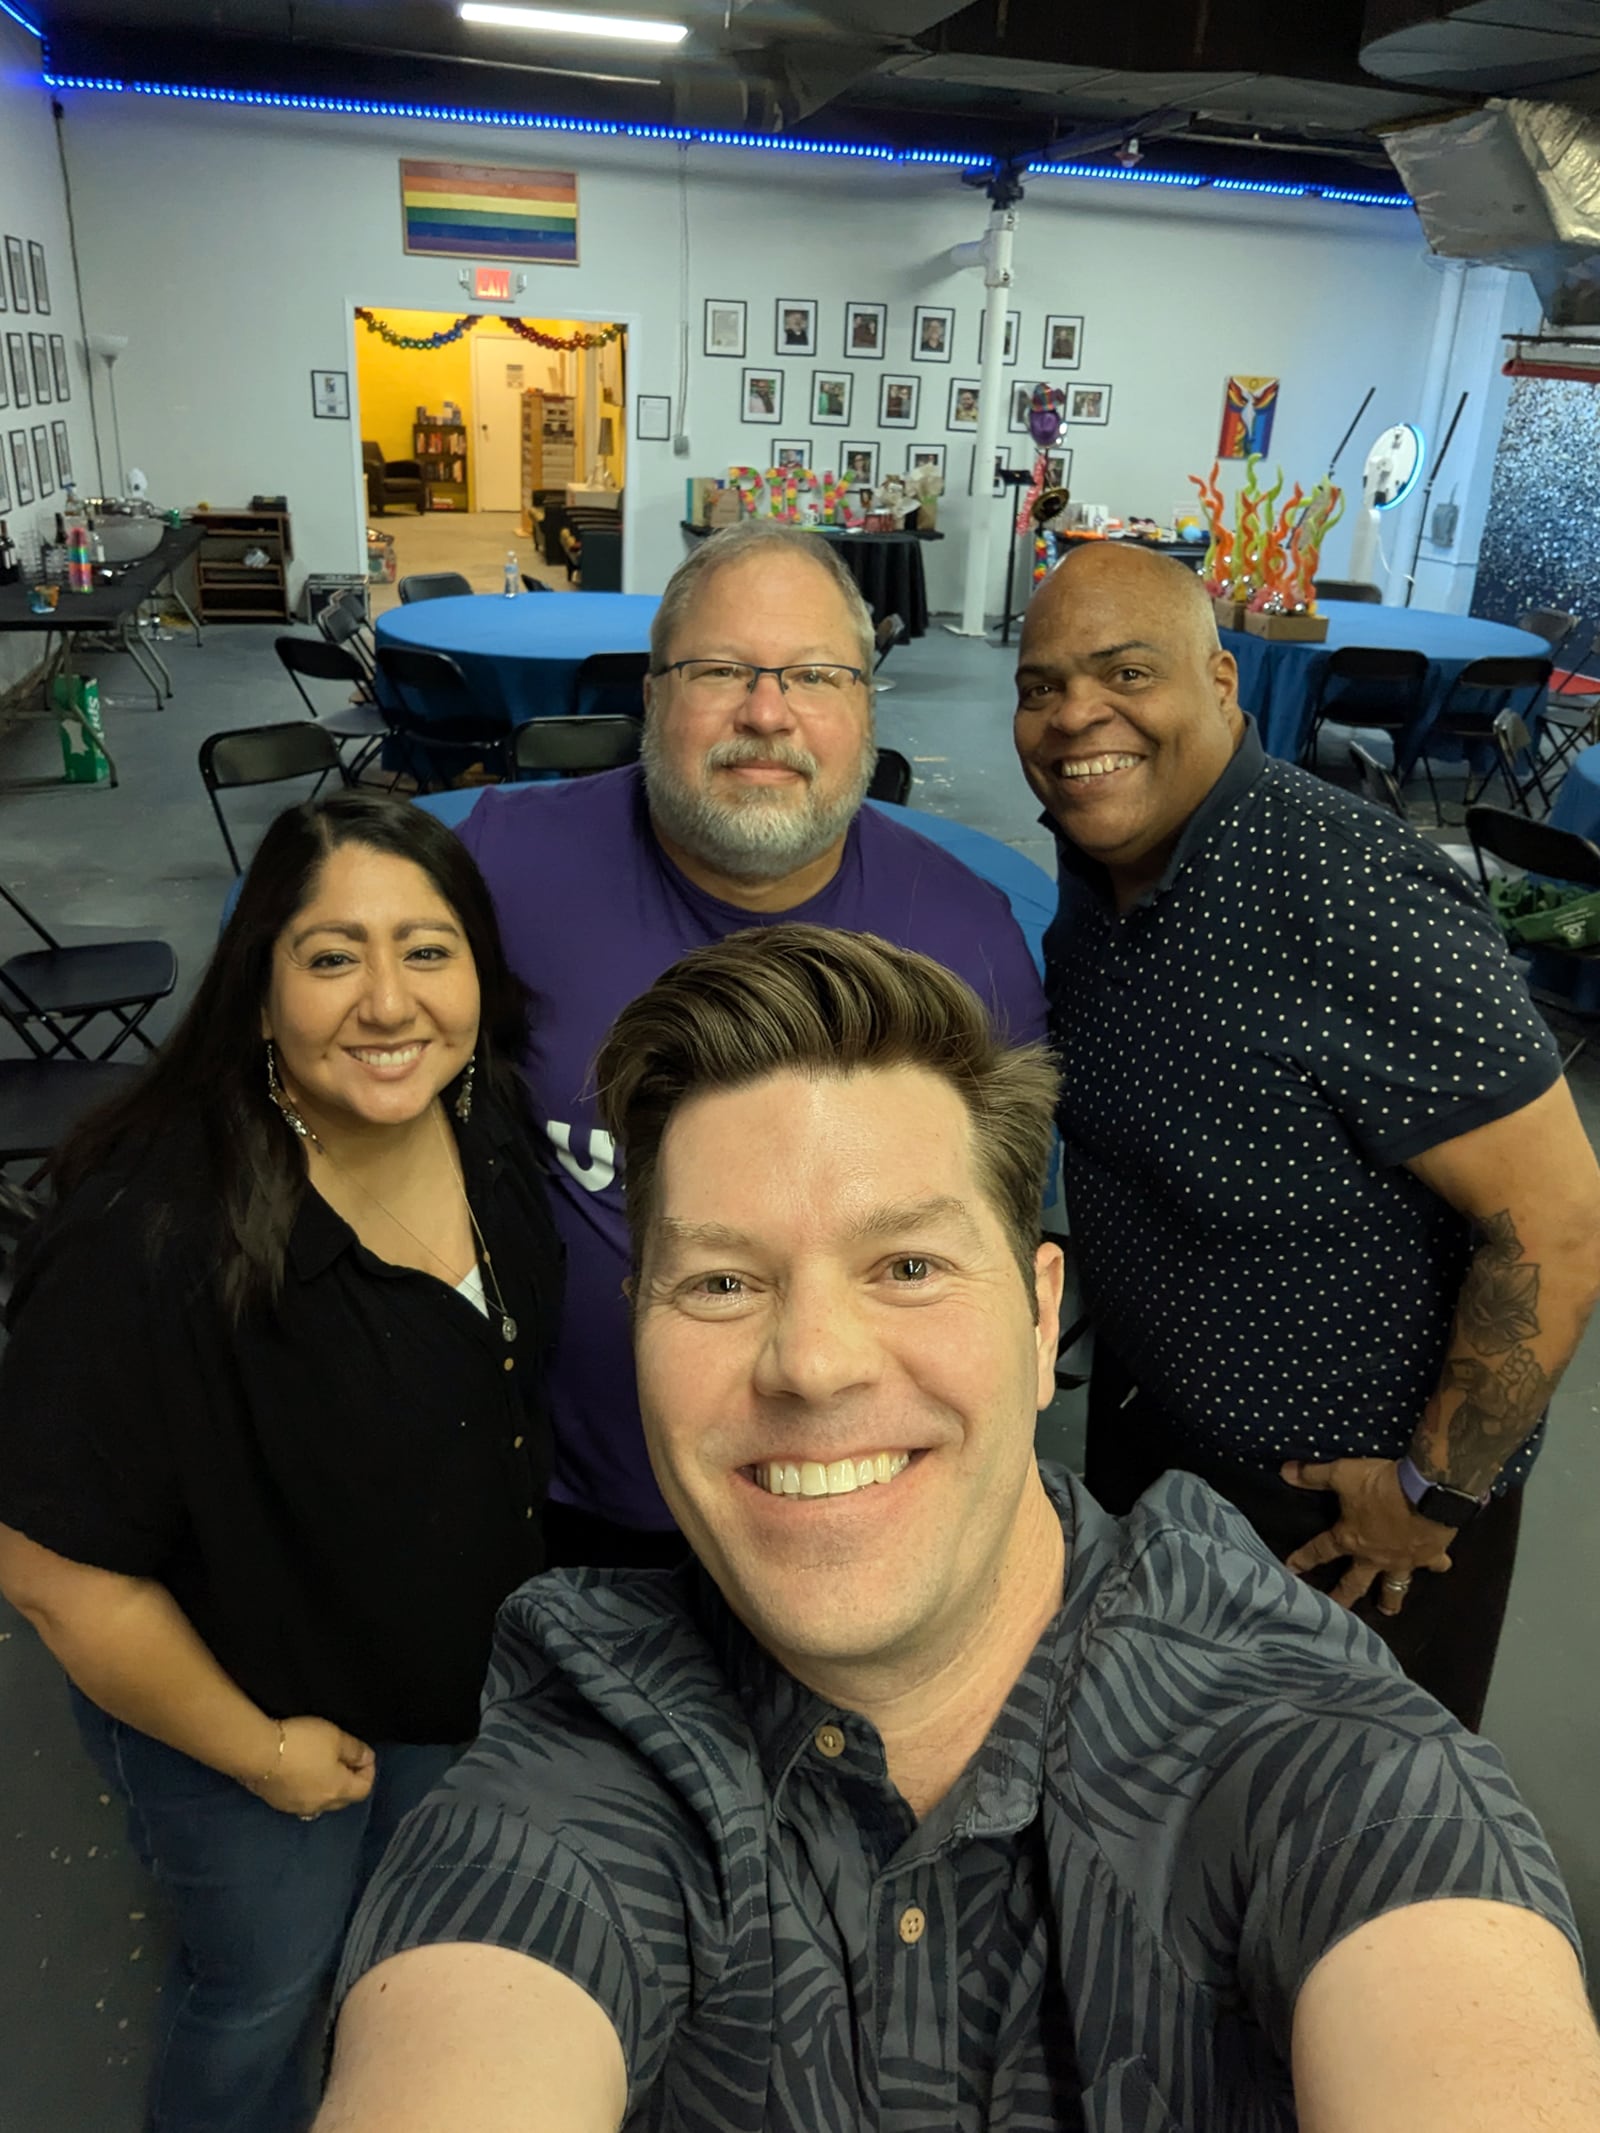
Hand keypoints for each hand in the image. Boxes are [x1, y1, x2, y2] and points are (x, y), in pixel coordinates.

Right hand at [249, 1716, 375, 1818]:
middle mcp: (320, 1805)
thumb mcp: (336, 1737)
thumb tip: (367, 1759)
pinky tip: (300, 1775)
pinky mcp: (277, 1804)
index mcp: (338, 1791)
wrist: (257, 1754)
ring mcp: (296, 1808)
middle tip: (344, 1760)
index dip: (369, 1771)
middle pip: (344, 1799)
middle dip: (349, 1781)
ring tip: (322, 1767)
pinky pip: (301, 1801)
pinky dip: (307, 1790)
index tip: (363, 1754)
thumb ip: (355, 1750)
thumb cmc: (302, 1743)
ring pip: (321, 1802)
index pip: (364, 1789)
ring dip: (327, 1788)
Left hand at [1280, 1458, 1453, 1614]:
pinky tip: (1441, 1567)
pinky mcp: (1430, 1556)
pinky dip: (1437, 1565)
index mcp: (1350, 1539)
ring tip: (1387, 1610)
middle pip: (1354, 1583)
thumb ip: (1313, 1475)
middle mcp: (1374, 1557)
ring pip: (1394, 1587)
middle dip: (1343, 1599)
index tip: (1291, 1571)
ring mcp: (1403, 1560)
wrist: (1428, 1492)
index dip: (1303, 1559)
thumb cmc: (1380, 1485)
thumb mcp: (1342, 1474)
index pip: (1320, 1551)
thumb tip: (1284, 1472)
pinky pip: (1433, 1564)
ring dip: (1390, 1599)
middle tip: (1336, 1615)